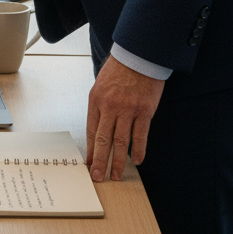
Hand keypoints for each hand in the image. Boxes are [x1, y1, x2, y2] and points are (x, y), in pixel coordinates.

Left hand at [85, 54, 164, 180]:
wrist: (137, 56)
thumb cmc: (118, 70)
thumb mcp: (100, 85)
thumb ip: (99, 106)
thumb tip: (98, 127)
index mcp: (95, 100)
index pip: (91, 131)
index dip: (90, 150)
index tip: (88, 163)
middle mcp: (110, 106)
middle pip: (103, 140)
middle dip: (100, 161)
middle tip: (98, 177)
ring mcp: (127, 109)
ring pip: (121, 141)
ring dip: (118, 161)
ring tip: (116, 175)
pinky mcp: (144, 111)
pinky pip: (140, 135)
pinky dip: (138, 150)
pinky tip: (136, 161)